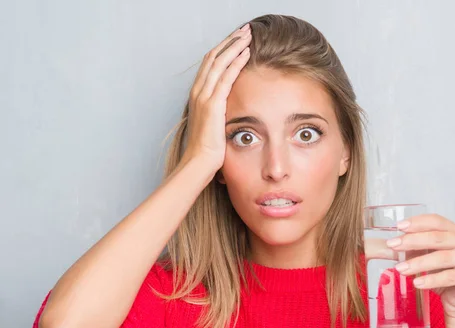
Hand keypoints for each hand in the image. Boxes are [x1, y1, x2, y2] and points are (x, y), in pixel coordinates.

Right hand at [180, 23, 251, 170]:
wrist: (199, 162)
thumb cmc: (208, 148)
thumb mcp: (214, 123)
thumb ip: (220, 110)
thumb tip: (232, 107)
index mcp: (198, 94)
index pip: (210, 63)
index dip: (224, 49)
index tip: (238, 39)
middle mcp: (198, 91)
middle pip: (214, 56)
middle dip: (230, 41)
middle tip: (245, 30)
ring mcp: (204, 96)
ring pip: (219, 62)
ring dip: (235, 46)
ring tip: (248, 35)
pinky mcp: (212, 104)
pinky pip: (225, 77)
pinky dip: (236, 62)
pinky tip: (247, 53)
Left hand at [383, 214, 454, 319]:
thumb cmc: (442, 275)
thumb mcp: (424, 258)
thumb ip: (410, 250)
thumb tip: (388, 246)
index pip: (436, 221)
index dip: (417, 223)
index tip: (399, 227)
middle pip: (438, 237)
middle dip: (413, 241)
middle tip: (393, 246)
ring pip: (443, 257)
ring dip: (419, 263)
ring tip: (401, 269)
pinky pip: (450, 277)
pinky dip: (431, 280)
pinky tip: (417, 282)